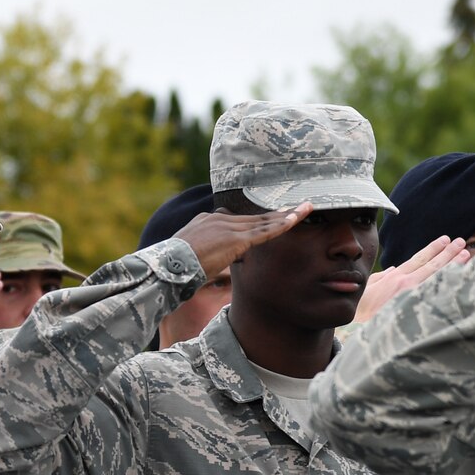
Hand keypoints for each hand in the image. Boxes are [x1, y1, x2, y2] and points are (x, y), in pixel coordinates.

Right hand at [175, 204, 311, 277]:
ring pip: (264, 222)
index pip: (239, 220)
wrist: (167, 266)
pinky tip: (296, 220)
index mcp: (207, 221)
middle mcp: (219, 219)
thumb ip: (209, 253)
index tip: (274, 216)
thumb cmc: (174, 267)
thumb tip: (222, 260)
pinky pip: (264, 231)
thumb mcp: (192, 255)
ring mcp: (228, 227)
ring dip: (287, 216)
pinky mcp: (235, 239)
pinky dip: (282, 225)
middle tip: (298, 207)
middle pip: (255, 217)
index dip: (259, 220)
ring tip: (306, 209)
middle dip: (278, 213)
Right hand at [352, 236, 469, 323]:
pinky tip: (460, 278)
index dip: (433, 248)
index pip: (419, 259)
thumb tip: (393, 269)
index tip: (446, 240)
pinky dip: (448, 285)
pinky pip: (436, 294)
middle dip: (448, 253)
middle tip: (462, 243)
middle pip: (432, 265)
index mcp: (395, 278)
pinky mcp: (415, 308)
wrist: (358, 326)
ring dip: (453, 265)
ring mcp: (412, 296)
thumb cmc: (362, 309)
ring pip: (437, 277)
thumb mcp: (369, 287)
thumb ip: (382, 277)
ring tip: (466, 255)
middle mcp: (406, 283)